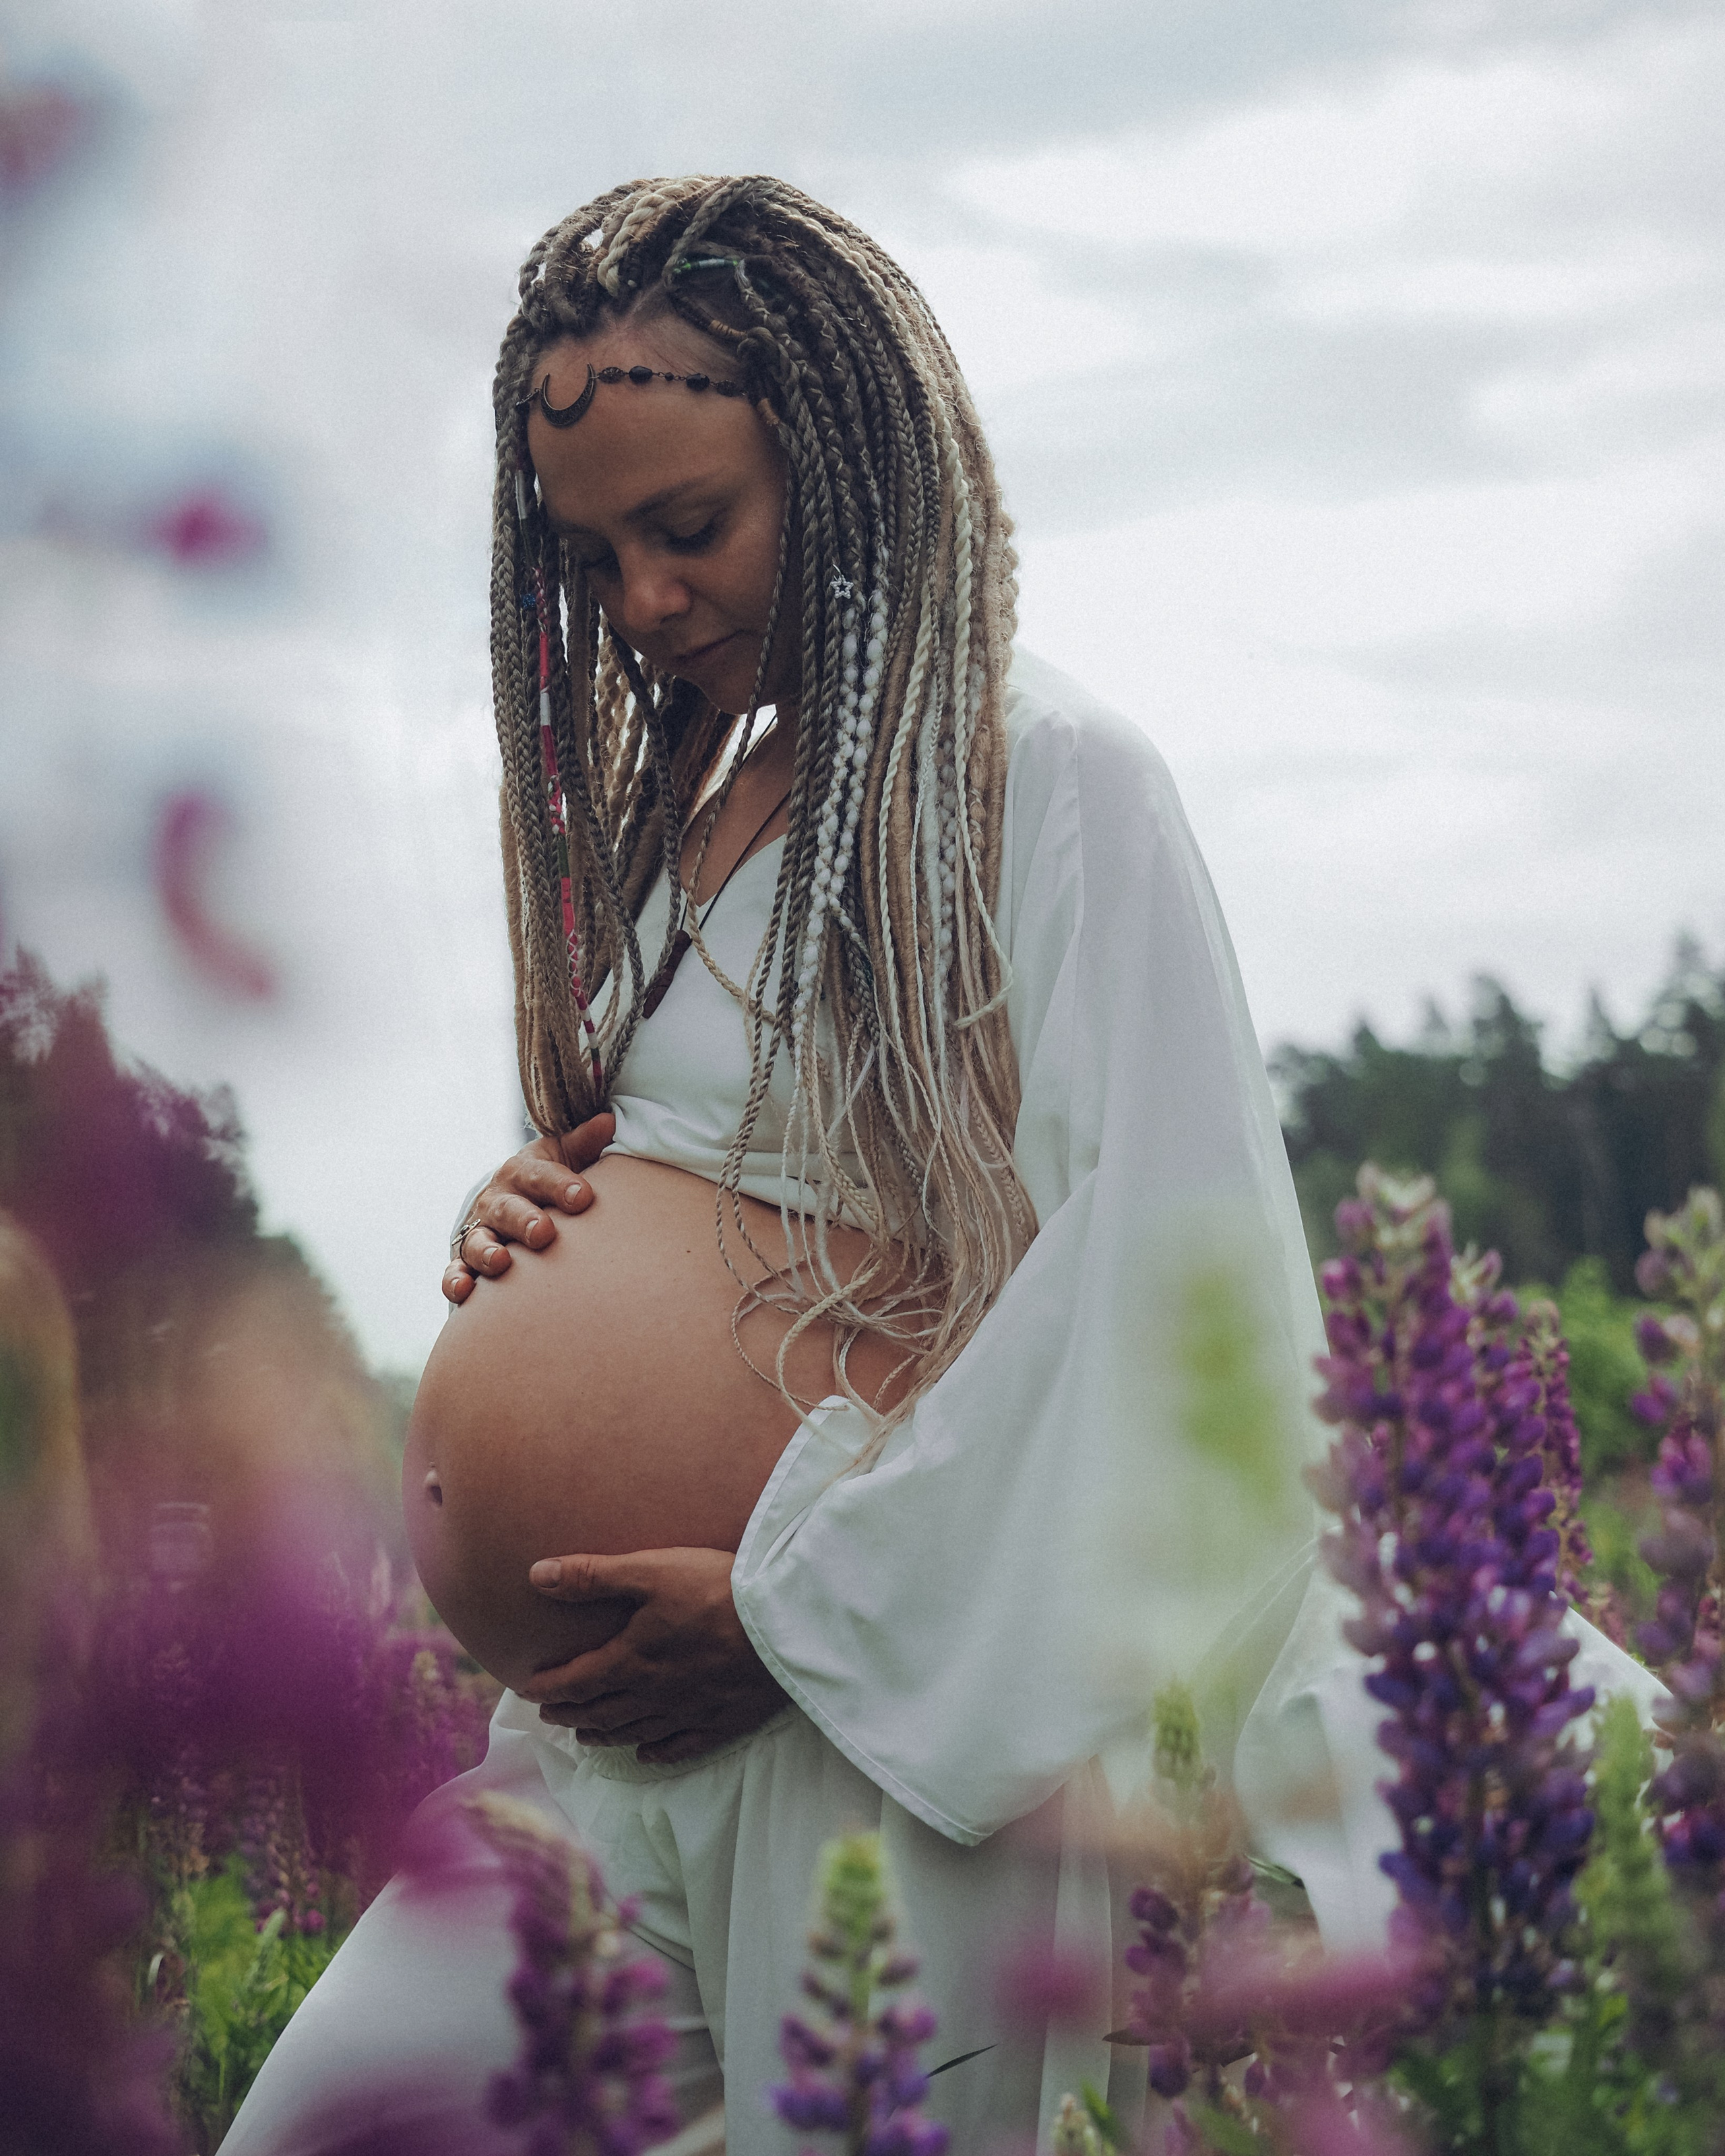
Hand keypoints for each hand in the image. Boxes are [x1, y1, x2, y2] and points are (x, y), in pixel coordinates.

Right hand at [443, 1112, 615, 1303]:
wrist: (503, 1200)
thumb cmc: (542, 1182)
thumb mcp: (560, 1158)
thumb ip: (583, 1144)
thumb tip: (609, 1121)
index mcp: (521, 1172)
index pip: (540, 1175)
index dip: (560, 1185)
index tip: (584, 1197)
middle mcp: (496, 1200)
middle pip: (508, 1210)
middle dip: (524, 1220)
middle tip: (544, 1233)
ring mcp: (478, 1230)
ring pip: (477, 1241)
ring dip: (487, 1251)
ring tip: (501, 1262)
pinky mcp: (464, 1260)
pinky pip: (454, 1271)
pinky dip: (455, 1281)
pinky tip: (464, 1292)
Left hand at [518, 1547, 788, 1765]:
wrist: (785, 1625)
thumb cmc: (718, 1590)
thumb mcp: (652, 1570)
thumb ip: (593, 1575)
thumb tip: (536, 1575)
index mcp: (632, 1660)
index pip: (577, 1681)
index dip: (548, 1686)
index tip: (528, 1689)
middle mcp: (653, 1695)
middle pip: (601, 1711)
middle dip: (570, 1712)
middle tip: (549, 1713)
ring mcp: (688, 1712)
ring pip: (633, 1732)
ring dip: (603, 1734)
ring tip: (584, 1734)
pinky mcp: (722, 1722)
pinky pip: (679, 1746)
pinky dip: (655, 1751)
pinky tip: (645, 1753)